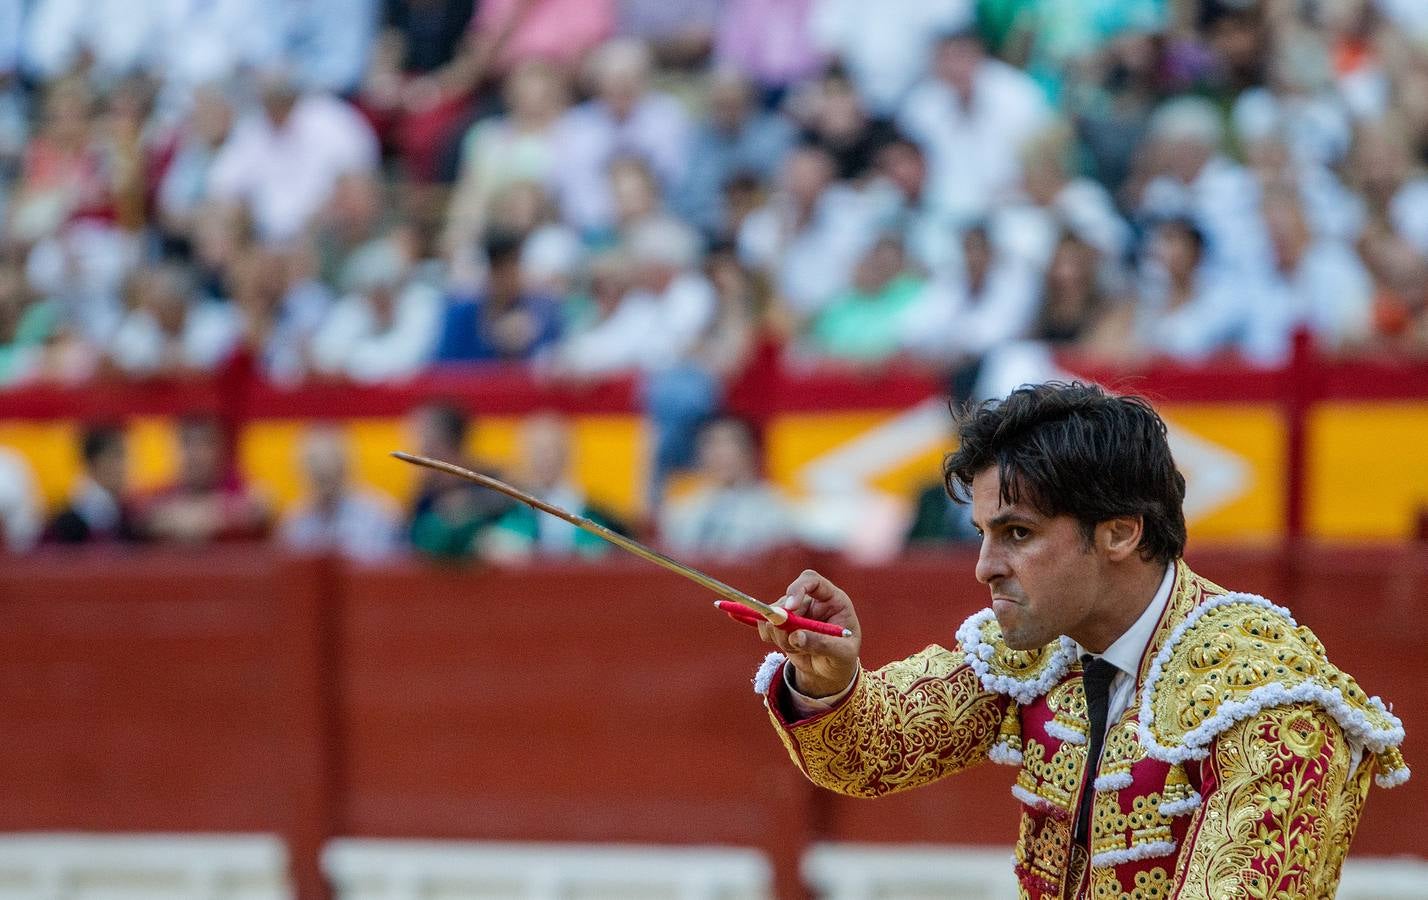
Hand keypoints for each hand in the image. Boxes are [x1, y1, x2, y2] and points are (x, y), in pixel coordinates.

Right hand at [757, 569, 860, 698]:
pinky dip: (769, 636)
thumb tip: (795, 636)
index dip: (798, 589)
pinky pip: (765, 624)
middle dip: (784, 621)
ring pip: (774, 614)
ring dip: (780, 634)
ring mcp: (794, 612)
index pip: (812, 581)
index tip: (790, 607)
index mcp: (833, 600)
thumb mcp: (841, 653)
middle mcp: (812, 601)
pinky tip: (786, 647)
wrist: (830, 670)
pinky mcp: (781, 623)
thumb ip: (821, 644)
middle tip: (789, 641)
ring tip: (798, 650)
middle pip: (787, 600)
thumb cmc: (842, 657)